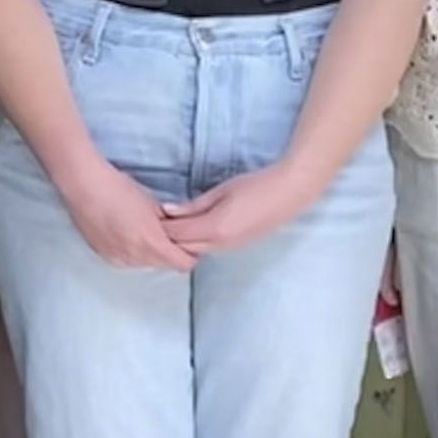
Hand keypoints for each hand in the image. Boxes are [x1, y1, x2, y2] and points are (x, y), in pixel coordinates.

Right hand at [58, 153, 195, 274]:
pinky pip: (126, 260)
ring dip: (149, 253)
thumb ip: (168, 224)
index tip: (188, 240)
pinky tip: (126, 234)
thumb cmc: (119, 188)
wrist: (83, 186)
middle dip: (169, 252)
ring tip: (143, 232)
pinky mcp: (103, 255)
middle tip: (167, 233)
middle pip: (164, 265)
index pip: (183, 263)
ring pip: (144, 264)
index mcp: (153, 244)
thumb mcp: (153, 204)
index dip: (190, 252)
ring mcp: (118, 259)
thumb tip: (178, 232)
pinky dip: (131, 252)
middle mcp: (136, 258)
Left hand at [161, 162, 324, 260]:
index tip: (147, 217)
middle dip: (168, 237)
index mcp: (215, 227)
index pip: (178, 233)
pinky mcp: (239, 246)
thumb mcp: (221, 191)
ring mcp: (232, 248)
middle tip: (153, 224)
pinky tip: (192, 231)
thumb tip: (168, 211)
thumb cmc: (255, 186)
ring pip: (198, 251)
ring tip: (170, 227)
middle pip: (185, 247)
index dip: (161, 227)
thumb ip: (193, 205)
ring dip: (183, 242)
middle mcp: (222, 243)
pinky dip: (197, 243)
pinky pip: (211, 249)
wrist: (289, 194)